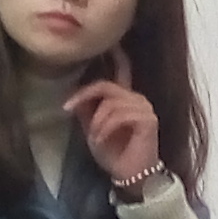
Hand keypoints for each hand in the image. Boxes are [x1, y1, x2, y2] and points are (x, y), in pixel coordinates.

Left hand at [62, 55, 160, 189]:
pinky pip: (119, 115)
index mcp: (125, 98)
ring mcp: (145, 108)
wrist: (130, 176)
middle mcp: (137, 99)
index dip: (117, 56)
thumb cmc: (114, 153)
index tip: (111, 42)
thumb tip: (74, 94)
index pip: (123, 70)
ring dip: (96, 121)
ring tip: (95, 137)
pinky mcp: (148, 120)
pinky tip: (102, 140)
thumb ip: (86, 110)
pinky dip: (105, 128)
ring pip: (111, 102)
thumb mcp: (93, 128)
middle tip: (69, 109)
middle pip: (106, 86)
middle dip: (84, 97)